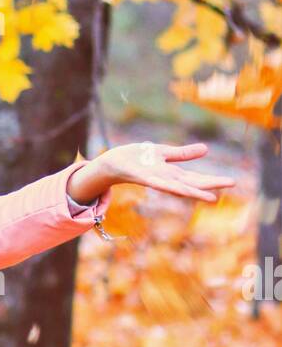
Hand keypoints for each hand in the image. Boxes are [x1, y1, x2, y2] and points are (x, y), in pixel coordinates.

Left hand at [66, 141, 235, 205]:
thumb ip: (184, 154)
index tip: (231, 182)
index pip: (196, 178)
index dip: (212, 180)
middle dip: (210, 185)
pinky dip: (167, 185)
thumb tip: (206, 150)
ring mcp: (155, 179)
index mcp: (172, 173)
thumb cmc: (138, 159)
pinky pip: (156, 182)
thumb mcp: (164, 153)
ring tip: (210, 197)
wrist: (114, 162)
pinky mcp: (141, 177)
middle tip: (231, 184)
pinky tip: (177, 188)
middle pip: (191, 183)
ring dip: (193, 192)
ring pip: (177, 187)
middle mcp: (165, 179)